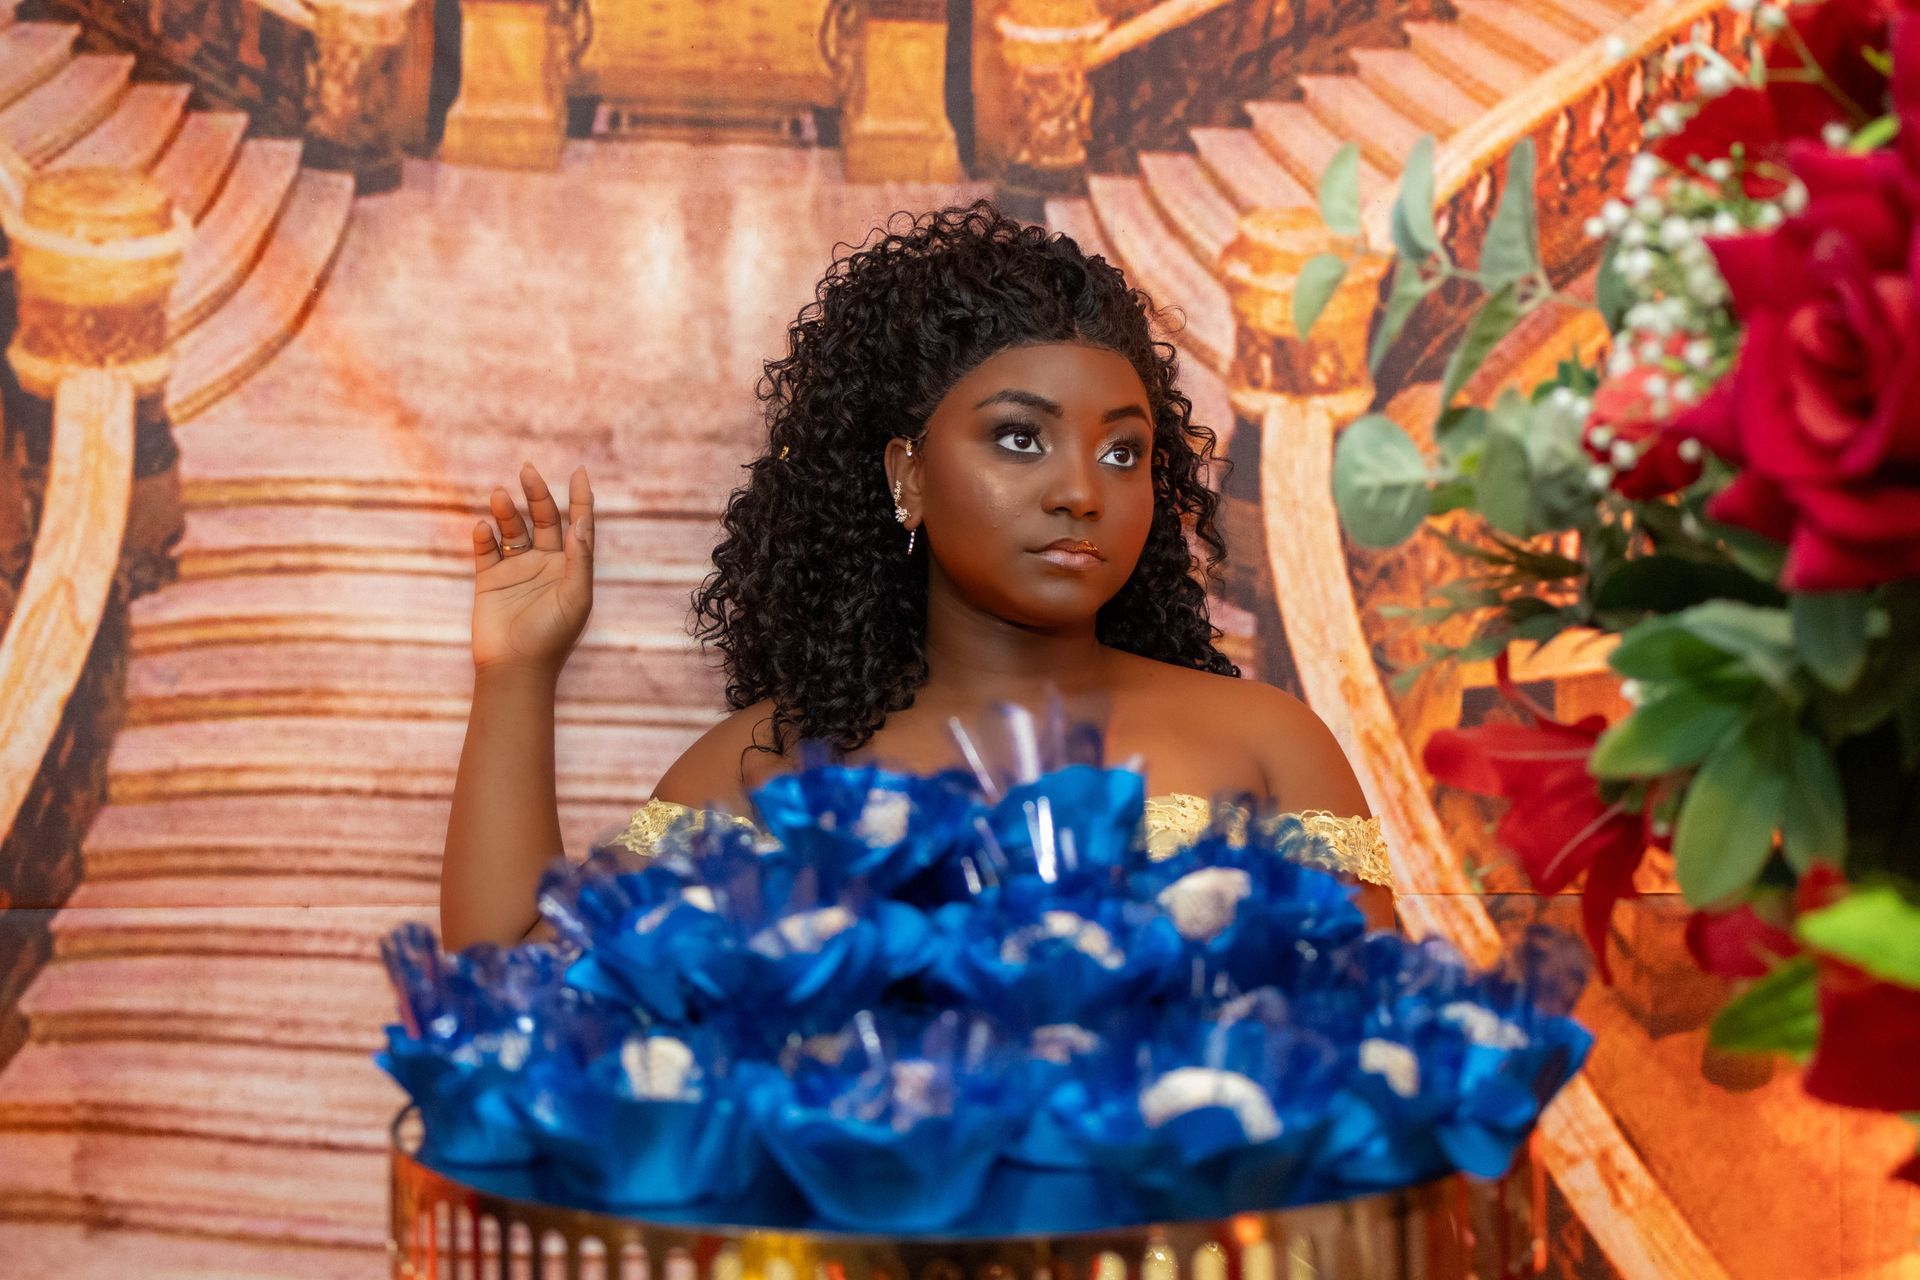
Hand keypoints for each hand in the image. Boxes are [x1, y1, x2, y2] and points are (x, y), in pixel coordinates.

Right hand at [470, 463, 592, 674]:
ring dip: (507, 512)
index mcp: (570, 568)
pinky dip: (483, 536)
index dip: (581, 499)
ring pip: (512, 530)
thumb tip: (580, 523)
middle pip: (543, 519)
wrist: (514, 668)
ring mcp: (517, 571)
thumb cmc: (551, 637)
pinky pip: (486, 550)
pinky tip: (484, 529)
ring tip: (500, 496)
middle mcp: (545, 564)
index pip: (578, 526)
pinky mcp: (490, 580)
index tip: (580, 472)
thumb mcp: (575, 598)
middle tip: (528, 471)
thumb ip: (579, 560)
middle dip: (537, 495)